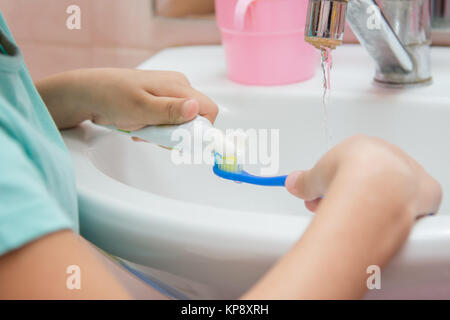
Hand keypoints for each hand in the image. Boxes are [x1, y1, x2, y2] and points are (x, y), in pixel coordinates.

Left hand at [36, 68, 218, 129]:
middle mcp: (177, 87)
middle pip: (195, 118)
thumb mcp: (140, 107)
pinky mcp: (158, 102)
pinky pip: (168, 120)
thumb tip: (195, 108)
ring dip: (165, 133)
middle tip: (155, 135)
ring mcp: (167, 94)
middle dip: (178, 133)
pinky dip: (157, 128)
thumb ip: (169, 110)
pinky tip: (140, 127)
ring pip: (181, 122)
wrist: (87, 93)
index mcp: (178, 85)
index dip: (200, 129)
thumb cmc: (110, 96)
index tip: (181, 140)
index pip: (208, 110)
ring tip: (143, 130)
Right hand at [285, 135, 441, 219]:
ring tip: (353, 219)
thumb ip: (304, 180)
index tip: (320, 196)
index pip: (345, 164)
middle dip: (346, 195)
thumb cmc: (347, 173)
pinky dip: (400, 212)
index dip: (331, 182)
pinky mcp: (427, 192)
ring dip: (370, 204)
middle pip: (367, 178)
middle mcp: (388, 155)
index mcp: (363, 146)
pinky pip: (414, 203)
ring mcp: (409, 172)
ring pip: (389, 190)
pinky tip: (385, 220)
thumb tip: (291, 182)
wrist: (377, 185)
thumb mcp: (315, 177)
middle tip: (332, 210)